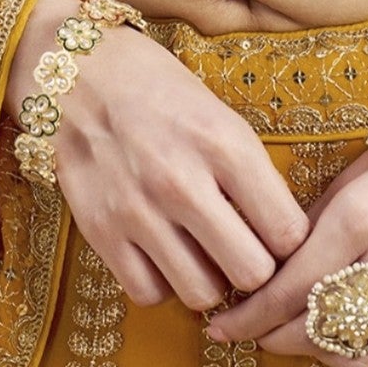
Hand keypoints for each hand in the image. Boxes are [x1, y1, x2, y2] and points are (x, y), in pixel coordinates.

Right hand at [5, 0, 308, 310]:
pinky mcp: (100, 232)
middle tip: (243, 250)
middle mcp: (183, 181)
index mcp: (224, 143)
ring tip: (200, 251)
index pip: (287, 232)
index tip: (277, 235)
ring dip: (207, 279)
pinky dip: (160, 283)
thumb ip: (250, 174)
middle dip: (254, 268)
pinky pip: (149, 294)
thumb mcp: (219, 114)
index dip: (289, 242)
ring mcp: (138, 211)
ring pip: (201, 294)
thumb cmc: (159, 90)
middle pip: (251, 274)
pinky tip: (161, 252)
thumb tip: (280, 237)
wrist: (78, 71)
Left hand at [204, 24, 367, 366]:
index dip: (249, 314)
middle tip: (249, 332)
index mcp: (361, 215)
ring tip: (288, 347)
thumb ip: (326, 210)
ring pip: (355, 353)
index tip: (222, 324)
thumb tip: (284, 252)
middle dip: (272, 337)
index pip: (289, 286)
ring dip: (312, 359)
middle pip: (316, 326)